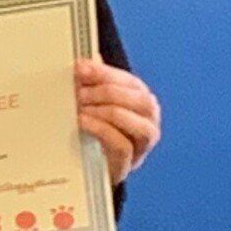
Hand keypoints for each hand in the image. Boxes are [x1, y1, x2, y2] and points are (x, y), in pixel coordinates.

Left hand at [75, 58, 161, 185]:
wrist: (87, 171)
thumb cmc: (93, 133)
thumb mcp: (91, 105)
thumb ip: (93, 84)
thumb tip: (88, 60)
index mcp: (141, 102)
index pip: (131, 82)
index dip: (106, 73)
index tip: (81, 68)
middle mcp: (149, 122)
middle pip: (141, 101)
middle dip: (109, 92)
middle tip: (81, 93)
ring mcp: (142, 146)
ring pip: (140, 124)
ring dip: (109, 111)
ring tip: (82, 107)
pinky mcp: (128, 165)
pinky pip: (123, 146)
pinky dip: (103, 130)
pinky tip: (84, 122)